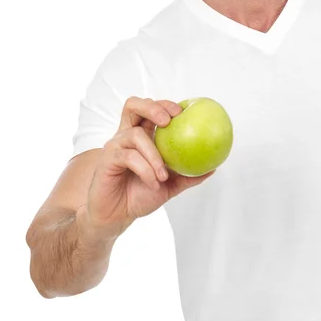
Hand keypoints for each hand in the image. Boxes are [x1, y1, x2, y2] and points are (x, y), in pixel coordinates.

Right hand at [85, 97, 214, 239]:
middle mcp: (126, 135)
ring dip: (154, 155)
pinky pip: (129, 157)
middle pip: (133, 105)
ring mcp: (115, 145)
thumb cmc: (140, 196)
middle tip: (168, 121)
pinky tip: (154, 182)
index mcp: (142, 135)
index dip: (165, 105)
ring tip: (164, 175)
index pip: (150, 109)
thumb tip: (214, 166)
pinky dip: (145, 170)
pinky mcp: (107, 159)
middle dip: (152, 107)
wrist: (117, 216)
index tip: (183, 112)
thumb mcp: (171, 185)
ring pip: (135, 134)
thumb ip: (188, 174)